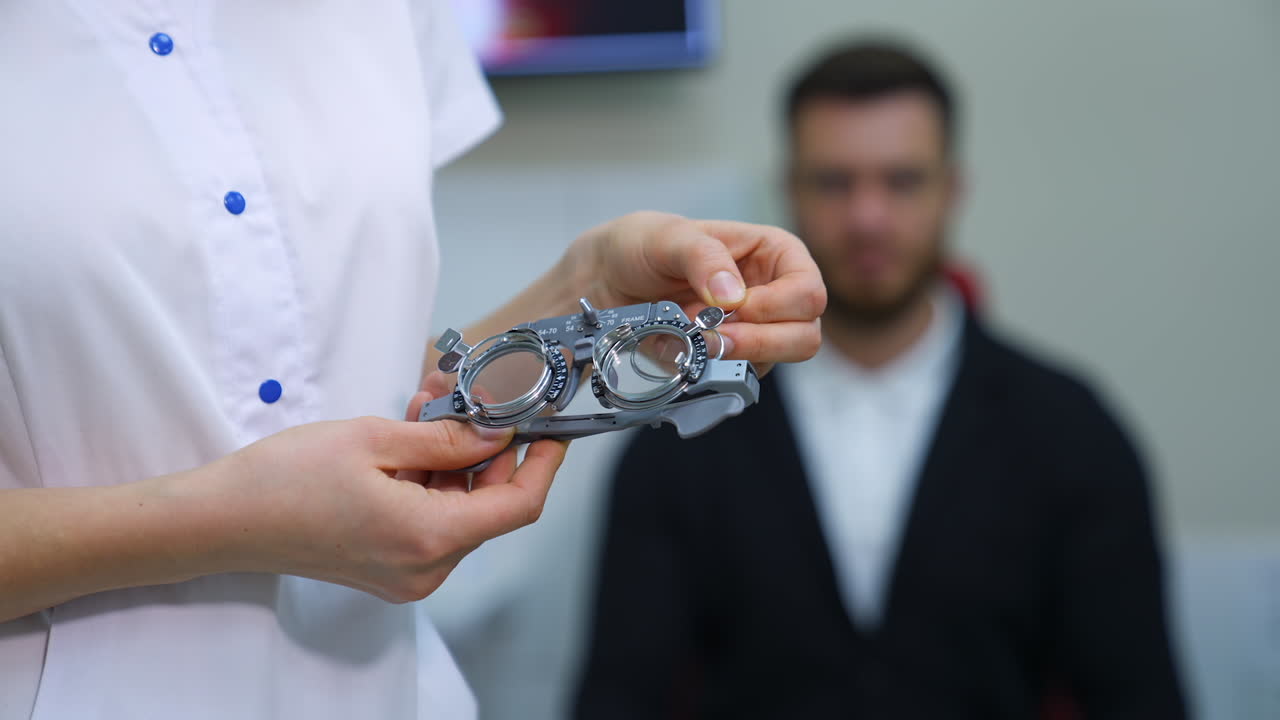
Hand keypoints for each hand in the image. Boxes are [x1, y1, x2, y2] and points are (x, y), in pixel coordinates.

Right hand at [203, 390, 566, 602]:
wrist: (224, 520)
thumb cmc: (286, 480)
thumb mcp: (376, 440)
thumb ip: (447, 438)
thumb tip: (497, 431)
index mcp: (430, 537)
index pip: (519, 504)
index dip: (543, 463)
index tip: (552, 428)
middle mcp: (427, 566)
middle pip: (489, 504)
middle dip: (489, 447)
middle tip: (476, 398)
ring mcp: (407, 572)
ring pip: (460, 508)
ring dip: (455, 457)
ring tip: (429, 407)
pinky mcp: (389, 566)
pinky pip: (431, 519)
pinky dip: (431, 479)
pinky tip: (411, 437)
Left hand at [565, 211, 825, 374]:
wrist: (602, 282)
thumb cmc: (639, 246)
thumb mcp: (666, 237)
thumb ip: (701, 257)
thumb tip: (734, 295)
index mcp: (772, 254)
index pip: (807, 290)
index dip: (779, 306)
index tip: (735, 307)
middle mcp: (772, 294)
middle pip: (805, 335)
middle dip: (762, 342)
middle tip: (715, 338)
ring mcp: (752, 331)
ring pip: (776, 361)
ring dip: (735, 358)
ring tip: (694, 340)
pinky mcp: (727, 360)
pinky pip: (736, 378)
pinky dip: (710, 370)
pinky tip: (682, 350)